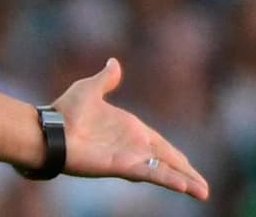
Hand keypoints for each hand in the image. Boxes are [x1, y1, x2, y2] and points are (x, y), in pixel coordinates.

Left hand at [52, 58, 209, 199]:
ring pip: (164, 171)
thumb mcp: (90, 89)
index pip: (161, 145)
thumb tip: (114, 62)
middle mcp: (133, 146)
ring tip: (203, 193)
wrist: (51, 129)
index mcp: (130, 129)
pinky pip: (150, 173)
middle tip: (203, 188)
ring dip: (184, 181)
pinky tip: (183, 186)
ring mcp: (129, 157)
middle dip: (186, 173)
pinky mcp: (122, 166)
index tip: (189, 165)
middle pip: (167, 161)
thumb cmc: (66, 110)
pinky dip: (168, 178)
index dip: (176, 156)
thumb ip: (106, 79)